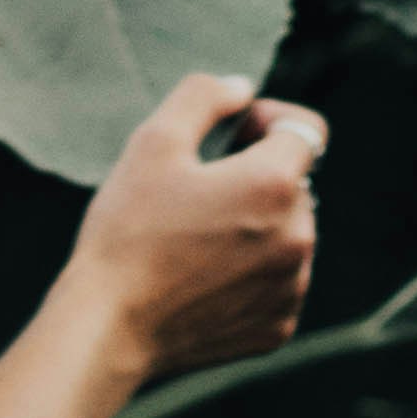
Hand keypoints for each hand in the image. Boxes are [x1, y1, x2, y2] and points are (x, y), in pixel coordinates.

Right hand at [70, 74, 323, 388]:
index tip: (232, 136)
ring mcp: (291, 289)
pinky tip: (202, 277)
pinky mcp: (278, 328)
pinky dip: (252, 272)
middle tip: (198, 192)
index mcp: (275, 185)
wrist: (109, 327)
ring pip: (289, 234)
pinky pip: (278, 282)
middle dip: (257, 176)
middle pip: (296, 184)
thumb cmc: (128, 229)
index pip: (307, 130)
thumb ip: (205, 96)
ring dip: (257, 225)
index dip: (268, 121)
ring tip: (196, 238)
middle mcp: (299, 238)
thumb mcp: (154, 141)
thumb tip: (244, 89)